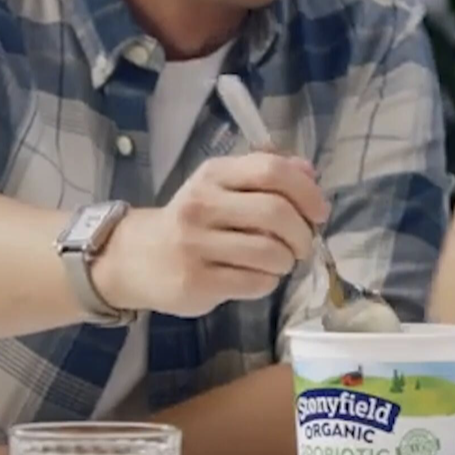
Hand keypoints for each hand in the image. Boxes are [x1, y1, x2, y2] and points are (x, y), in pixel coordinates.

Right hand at [94, 151, 328, 317]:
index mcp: (213, 175)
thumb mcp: (222, 187)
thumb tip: (309, 172)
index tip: (320, 212)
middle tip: (303, 245)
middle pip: (275, 213)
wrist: (134, 257)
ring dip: (287, 261)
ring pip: (270, 253)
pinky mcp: (196, 282)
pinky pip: (255, 282)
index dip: (307, 191)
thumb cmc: (192, 220)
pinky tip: (258, 277)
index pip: (271, 171)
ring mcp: (195, 245)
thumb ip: (265, 176)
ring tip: (279, 262)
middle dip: (303, 234)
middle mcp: (201, 205)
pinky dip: (269, 282)